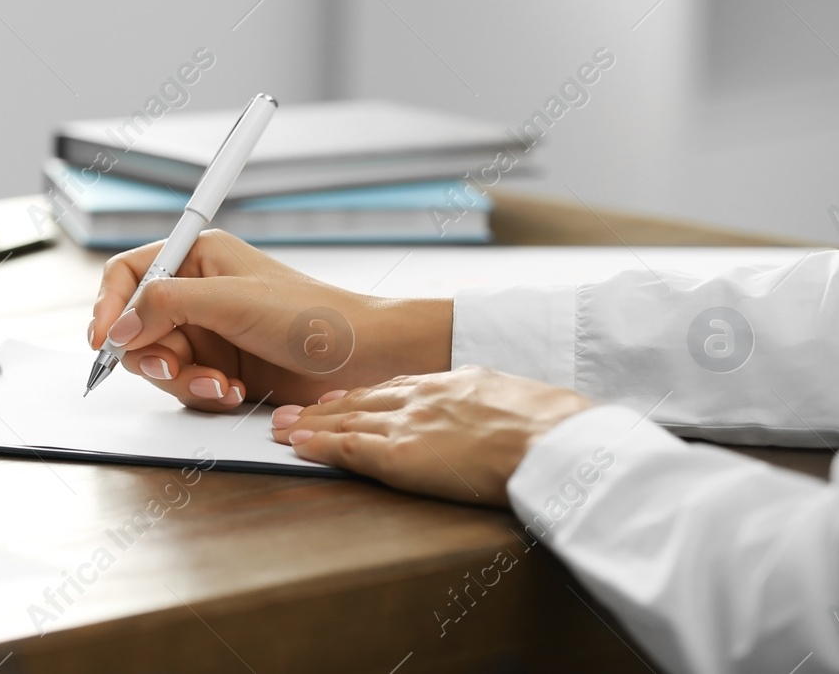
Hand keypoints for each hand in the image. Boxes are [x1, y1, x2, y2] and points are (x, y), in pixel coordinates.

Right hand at [88, 229, 451, 411]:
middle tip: (172, 368)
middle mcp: (197, 293)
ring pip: (158, 363)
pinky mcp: (221, 367)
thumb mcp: (230, 301)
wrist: (361, 358)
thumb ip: (165, 306)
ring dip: (182, 380)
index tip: (103, 340)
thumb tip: (116, 327)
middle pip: (136, 327)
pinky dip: (202, 394)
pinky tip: (231, 392)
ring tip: (217, 384)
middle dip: (152, 354)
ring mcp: (208, 333)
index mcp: (197, 258)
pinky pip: (186, 387)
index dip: (107, 307)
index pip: (128, 275)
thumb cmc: (311, 316)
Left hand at [269, 367, 593, 504]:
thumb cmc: (556, 428)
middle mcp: (425, 396)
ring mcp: (410, 423)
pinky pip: (350, 449)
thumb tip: (499, 413)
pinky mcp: (401, 455)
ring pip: (347, 421)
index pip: (398, 387)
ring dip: (311, 425)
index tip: (341, 398)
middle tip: (295, 410)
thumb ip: (494, 405)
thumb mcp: (520, 401)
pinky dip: (320, 446)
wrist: (557, 441)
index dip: (365, 394)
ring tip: (281, 428)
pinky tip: (298, 447)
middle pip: (363, 400)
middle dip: (326, 407)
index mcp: (456, 382)